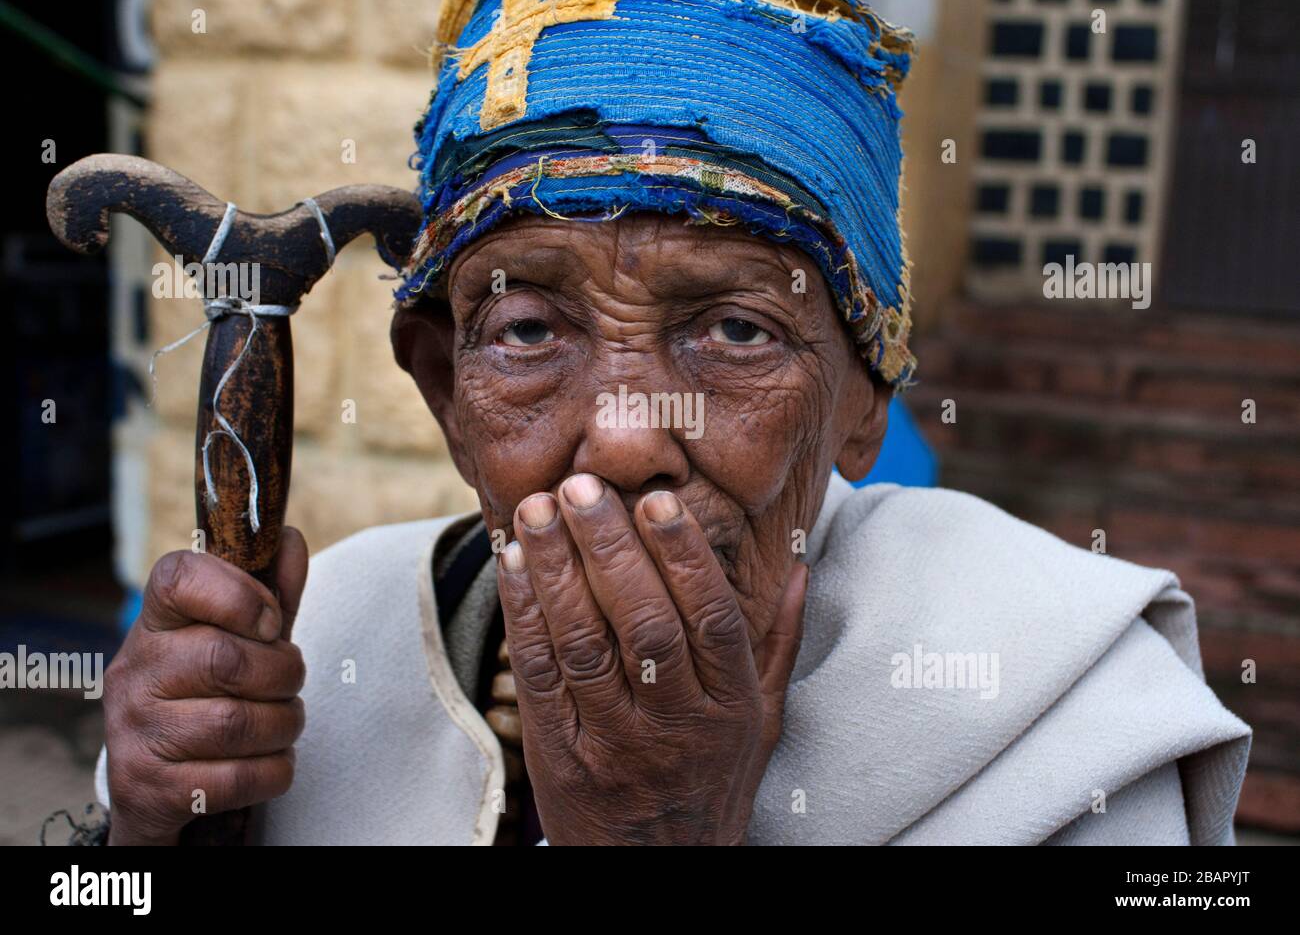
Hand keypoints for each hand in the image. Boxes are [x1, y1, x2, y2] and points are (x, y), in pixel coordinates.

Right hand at [102, 528, 307, 844]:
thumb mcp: (237, 641)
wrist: (155, 786)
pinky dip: (275, 770)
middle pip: (226, 659)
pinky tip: (269, 761)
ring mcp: (134, 733)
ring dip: (285, 723)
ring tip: (284, 721)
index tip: (272, 621)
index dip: (238, 594)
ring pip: (238, 723)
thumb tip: (290, 539)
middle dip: (284, 673)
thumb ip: (269, 596)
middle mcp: (133, 674)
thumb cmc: (207, 696)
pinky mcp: (150, 788)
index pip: (178, 578)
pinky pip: (239, 777)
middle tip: (290, 681)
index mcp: (155, 624)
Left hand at [498, 474, 805, 844]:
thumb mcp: (763, 719)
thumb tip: (803, 565)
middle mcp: (676, 723)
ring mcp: (615, 741)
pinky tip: (513, 565)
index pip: (711, 619)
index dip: (684, 557)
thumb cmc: (713, 779)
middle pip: (644, 624)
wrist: (658, 869)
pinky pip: (539, 676)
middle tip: (580, 488)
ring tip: (536, 510)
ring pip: (585, 644)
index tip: (656, 500)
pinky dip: (524, 615)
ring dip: (556, 571)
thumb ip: (779, 641)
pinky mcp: (560, 754)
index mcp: (730, 706)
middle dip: (609, 549)